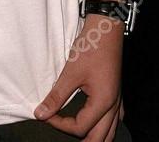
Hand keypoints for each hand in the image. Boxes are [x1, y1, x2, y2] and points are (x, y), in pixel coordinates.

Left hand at [34, 16, 123, 139]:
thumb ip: (56, 96)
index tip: (46, 114)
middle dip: (81, 140)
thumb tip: (41, 114)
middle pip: (99, 138)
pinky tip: (98, 122)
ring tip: (79, 136)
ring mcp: (117, 99)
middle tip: (61, 132)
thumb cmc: (91, 47)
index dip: (59, 124)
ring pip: (110, 131)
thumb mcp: (71, 72)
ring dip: (95, 137)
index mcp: (102, 103)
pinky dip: (105, 125)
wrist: (106, 27)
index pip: (79, 128)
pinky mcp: (116, 91)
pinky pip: (115, 118)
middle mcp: (113, 105)